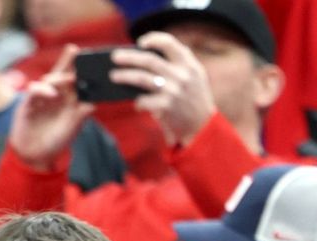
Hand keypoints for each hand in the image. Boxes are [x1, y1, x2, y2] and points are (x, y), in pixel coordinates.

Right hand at [7, 46, 92, 169]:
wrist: (36, 155)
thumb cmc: (56, 139)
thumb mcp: (72, 127)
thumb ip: (81, 114)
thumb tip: (93, 103)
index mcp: (68, 98)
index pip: (76, 79)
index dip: (81, 67)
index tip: (91, 57)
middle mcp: (55, 94)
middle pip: (61, 73)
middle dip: (68, 61)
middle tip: (75, 50)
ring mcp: (41, 98)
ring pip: (48, 80)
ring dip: (58, 77)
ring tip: (69, 77)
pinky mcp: (28, 104)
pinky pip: (34, 92)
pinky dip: (43, 90)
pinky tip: (52, 93)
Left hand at [118, 32, 215, 146]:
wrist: (203, 125)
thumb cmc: (192, 97)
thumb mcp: (194, 76)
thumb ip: (177, 65)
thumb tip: (143, 58)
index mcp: (188, 63)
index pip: (170, 44)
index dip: (154, 39)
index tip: (140, 42)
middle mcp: (181, 75)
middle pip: (149, 60)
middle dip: (129, 57)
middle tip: (114, 57)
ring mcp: (173, 90)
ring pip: (142, 78)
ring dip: (125, 76)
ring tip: (114, 76)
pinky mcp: (166, 106)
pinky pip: (143, 100)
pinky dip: (138, 102)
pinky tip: (136, 103)